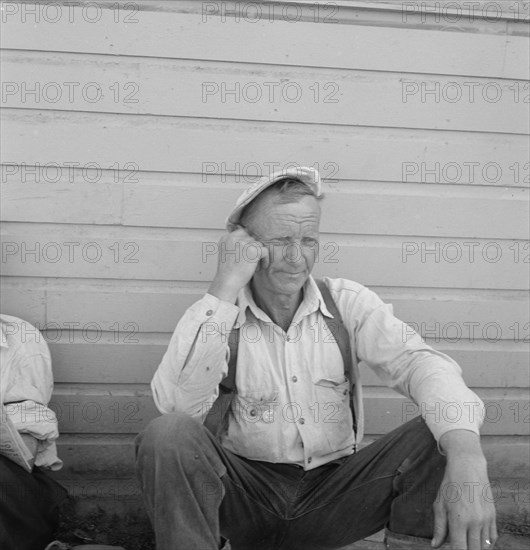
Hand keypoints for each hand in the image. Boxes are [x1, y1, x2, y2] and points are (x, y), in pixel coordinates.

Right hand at [207, 226, 269, 302]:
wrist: (227, 282)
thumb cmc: (228, 272)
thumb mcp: (227, 253)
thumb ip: (234, 244)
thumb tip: (250, 240)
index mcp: (226, 238)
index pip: (242, 232)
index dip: (247, 243)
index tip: (248, 253)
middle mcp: (234, 238)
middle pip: (251, 238)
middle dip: (253, 250)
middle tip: (251, 261)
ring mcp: (244, 243)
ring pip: (258, 244)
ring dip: (258, 255)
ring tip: (254, 266)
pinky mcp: (253, 250)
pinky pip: (265, 251)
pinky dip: (265, 260)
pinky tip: (261, 268)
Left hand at [433, 431, 496, 548]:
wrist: (468, 467)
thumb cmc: (450, 485)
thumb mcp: (440, 504)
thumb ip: (439, 527)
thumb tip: (435, 545)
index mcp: (459, 520)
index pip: (460, 549)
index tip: (451, 549)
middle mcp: (475, 522)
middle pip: (473, 549)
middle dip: (465, 549)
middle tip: (458, 541)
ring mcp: (486, 519)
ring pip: (484, 546)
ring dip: (475, 546)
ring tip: (466, 539)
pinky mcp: (493, 516)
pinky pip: (493, 538)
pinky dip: (486, 542)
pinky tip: (476, 538)